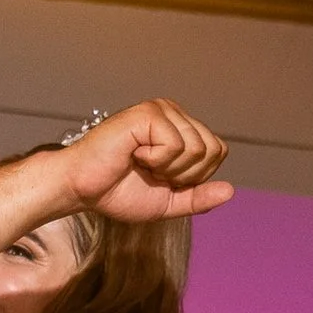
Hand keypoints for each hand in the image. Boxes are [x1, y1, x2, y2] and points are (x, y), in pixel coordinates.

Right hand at [59, 99, 232, 223]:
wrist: (81, 190)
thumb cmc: (117, 192)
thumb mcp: (167, 203)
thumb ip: (197, 198)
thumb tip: (230, 191)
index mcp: (180, 129)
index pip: (218, 152)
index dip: (195, 177)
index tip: (162, 178)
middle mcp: (174, 113)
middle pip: (213, 150)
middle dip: (185, 174)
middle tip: (152, 173)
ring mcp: (161, 110)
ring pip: (197, 148)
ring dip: (168, 169)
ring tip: (141, 163)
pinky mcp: (148, 113)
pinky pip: (176, 145)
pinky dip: (155, 160)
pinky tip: (134, 155)